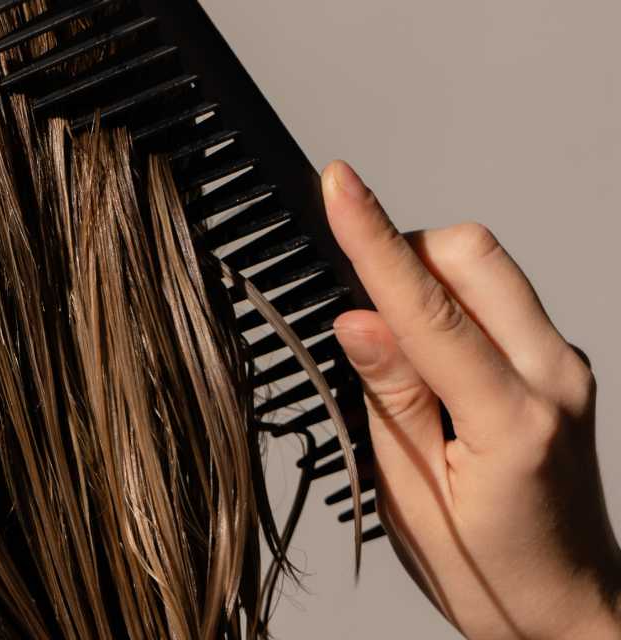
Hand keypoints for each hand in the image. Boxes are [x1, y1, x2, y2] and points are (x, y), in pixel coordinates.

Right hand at [321, 160, 620, 638]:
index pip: (427, 308)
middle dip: (404, 250)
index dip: (374, 240)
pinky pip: (499, 298)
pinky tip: (429, 363)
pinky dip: (449, 302)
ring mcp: (566, 367)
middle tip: (355, 301)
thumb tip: (358, 318)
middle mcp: (554, 377)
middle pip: (472, 256)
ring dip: (426, 278)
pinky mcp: (562, 365)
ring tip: (394, 351)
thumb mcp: (413, 499)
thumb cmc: (489, 573)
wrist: (571, 607)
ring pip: (488, 268)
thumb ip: (390, 397)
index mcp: (513, 420)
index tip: (339, 185)